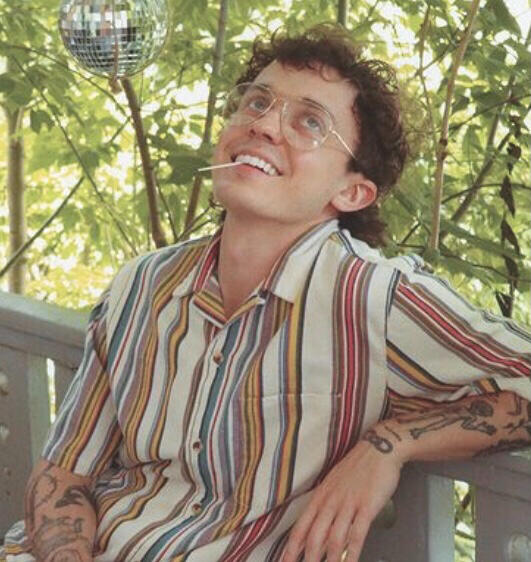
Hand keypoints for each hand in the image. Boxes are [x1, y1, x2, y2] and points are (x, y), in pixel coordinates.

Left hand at [281, 428, 404, 561]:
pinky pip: (357, 534)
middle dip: (308, 558)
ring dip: (329, 560)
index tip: (285, 561)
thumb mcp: (334, 483)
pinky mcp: (366, 507)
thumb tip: (319, 525)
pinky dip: (351, 553)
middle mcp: (331, 501)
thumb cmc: (357, 467)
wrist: (378, 448)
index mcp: (321, 495)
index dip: (292, 547)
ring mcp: (348, 504)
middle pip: (314, 536)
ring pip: (333, 538)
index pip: (301, 526)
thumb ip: (326, 504)